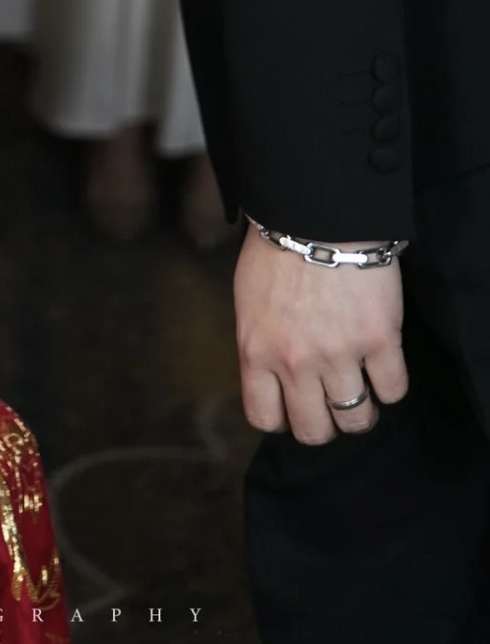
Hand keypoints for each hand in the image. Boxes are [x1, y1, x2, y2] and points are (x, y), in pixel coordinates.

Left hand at [235, 227, 407, 443]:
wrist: (315, 211)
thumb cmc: (277, 249)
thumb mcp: (248, 301)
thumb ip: (260, 344)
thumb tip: (272, 376)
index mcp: (257, 351)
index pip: (264, 418)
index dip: (283, 418)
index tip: (294, 405)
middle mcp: (295, 362)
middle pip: (314, 431)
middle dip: (325, 423)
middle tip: (332, 401)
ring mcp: (339, 354)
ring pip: (356, 419)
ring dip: (362, 409)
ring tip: (362, 385)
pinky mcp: (379, 339)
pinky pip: (394, 390)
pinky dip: (391, 385)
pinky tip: (383, 365)